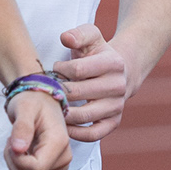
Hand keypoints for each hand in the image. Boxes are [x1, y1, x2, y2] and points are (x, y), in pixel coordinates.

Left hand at [5, 88, 70, 169]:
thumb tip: (18, 149)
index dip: (17, 160)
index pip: (36, 169)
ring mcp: (59, 168)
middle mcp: (63, 158)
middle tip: (14, 140)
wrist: (42, 102)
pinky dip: (18, 168)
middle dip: (13, 161)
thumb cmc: (33, 102)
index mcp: (59, 142)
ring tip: (19, 144)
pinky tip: (23, 152)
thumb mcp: (24, 107)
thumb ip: (21, 127)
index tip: (13, 142)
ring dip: (14, 165)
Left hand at [54, 23, 129, 141]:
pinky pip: (94, 135)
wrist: (121, 71)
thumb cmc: (98, 54)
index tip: (55, 69)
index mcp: (113, 63)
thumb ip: (78, 34)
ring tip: (53, 106)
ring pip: (84, 116)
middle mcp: (118, 86)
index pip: (77, 70)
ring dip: (64, 113)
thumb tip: (66, 38)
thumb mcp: (91, 36)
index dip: (60, 70)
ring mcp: (117, 106)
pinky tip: (64, 125)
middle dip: (59, 92)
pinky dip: (76, 133)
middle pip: (78, 94)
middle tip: (49, 90)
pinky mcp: (114, 122)